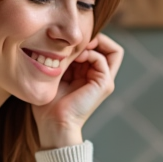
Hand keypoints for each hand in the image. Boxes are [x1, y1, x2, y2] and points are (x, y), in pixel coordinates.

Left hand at [33, 33, 123, 149]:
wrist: (53, 123)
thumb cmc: (49, 103)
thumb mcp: (57, 74)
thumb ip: (65, 59)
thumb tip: (64, 40)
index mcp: (89, 74)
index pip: (101, 47)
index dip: (90, 38)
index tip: (71, 40)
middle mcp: (100, 76)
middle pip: (109, 46)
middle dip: (94, 38)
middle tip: (76, 41)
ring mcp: (104, 81)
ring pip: (113, 50)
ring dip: (93, 45)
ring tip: (76, 51)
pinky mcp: (104, 85)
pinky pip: (103, 59)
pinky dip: (90, 54)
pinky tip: (76, 59)